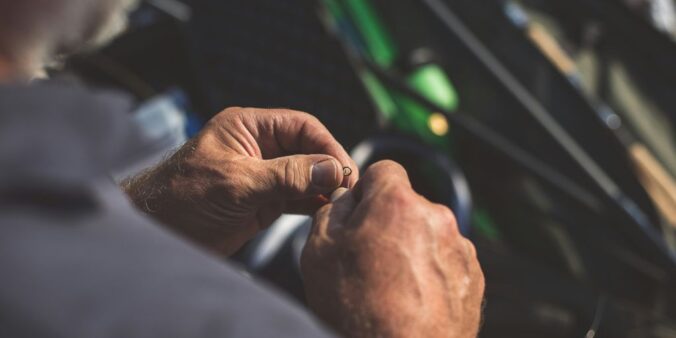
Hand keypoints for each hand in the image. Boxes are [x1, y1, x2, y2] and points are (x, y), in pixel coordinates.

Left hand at [123, 107, 357, 255]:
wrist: (157, 232)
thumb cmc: (182, 197)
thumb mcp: (237, 183)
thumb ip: (286, 175)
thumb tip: (332, 169)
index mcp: (248, 127)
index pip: (301, 126)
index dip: (326, 145)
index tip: (344, 168)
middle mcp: (258, 147)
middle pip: (307, 149)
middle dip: (328, 167)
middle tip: (348, 189)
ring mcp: (262, 175)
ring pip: (305, 174)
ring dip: (324, 186)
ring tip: (342, 202)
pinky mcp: (262, 201)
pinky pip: (296, 196)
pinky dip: (312, 203)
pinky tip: (326, 210)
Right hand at [301, 161, 483, 337]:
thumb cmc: (360, 310)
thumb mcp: (319, 253)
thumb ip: (332, 212)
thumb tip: (345, 201)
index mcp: (398, 203)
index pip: (384, 170)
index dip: (366, 191)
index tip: (358, 214)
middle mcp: (437, 218)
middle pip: (406, 205)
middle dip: (388, 223)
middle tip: (367, 260)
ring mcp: (460, 249)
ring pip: (427, 234)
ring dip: (411, 250)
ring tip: (391, 288)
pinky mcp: (474, 278)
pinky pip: (446, 262)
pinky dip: (430, 274)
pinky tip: (411, 300)